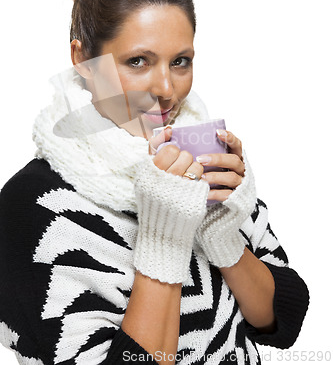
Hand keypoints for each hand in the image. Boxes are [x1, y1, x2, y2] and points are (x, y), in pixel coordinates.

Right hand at [134, 127, 208, 283]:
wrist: (161, 234)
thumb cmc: (153, 202)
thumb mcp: (145, 178)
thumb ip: (154, 153)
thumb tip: (169, 131)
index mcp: (151, 174)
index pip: (169, 150)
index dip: (173, 152)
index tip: (172, 159)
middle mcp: (165, 181)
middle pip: (184, 156)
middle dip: (185, 160)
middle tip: (181, 169)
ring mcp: (180, 190)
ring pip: (196, 166)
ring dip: (194, 169)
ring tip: (186, 178)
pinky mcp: (194, 200)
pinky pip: (203, 180)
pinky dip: (199, 181)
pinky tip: (192, 188)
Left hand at [196, 130, 244, 202]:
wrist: (222, 198)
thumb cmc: (211, 173)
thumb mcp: (210, 160)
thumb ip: (199, 148)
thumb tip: (171, 131)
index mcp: (235, 156)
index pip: (236, 145)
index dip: (230, 138)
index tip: (218, 132)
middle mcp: (239, 168)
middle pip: (234, 160)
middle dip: (218, 159)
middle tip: (201, 159)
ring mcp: (239, 183)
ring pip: (231, 177)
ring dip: (215, 176)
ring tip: (201, 177)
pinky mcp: (235, 196)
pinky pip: (226, 194)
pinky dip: (215, 193)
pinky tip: (204, 192)